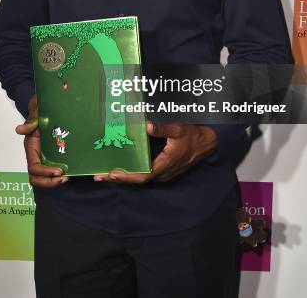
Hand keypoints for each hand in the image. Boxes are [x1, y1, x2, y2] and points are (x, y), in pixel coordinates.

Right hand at [15, 94, 67, 187]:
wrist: (48, 103)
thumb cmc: (41, 107)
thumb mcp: (37, 110)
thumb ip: (31, 119)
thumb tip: (19, 130)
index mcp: (31, 146)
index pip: (34, 166)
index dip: (44, 172)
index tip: (59, 171)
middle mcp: (36, 153)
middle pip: (36, 177)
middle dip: (48, 182)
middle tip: (64, 178)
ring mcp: (44, 155)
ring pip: (43, 177)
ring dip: (53, 181)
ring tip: (67, 178)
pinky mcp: (53, 154)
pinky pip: (53, 169)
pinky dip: (59, 175)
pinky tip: (71, 171)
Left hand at [94, 122, 216, 183]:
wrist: (207, 143)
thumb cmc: (193, 136)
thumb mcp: (178, 129)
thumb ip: (162, 128)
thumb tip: (146, 126)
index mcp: (165, 164)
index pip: (142, 176)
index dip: (126, 176)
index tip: (111, 174)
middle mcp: (163, 173)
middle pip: (137, 180)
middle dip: (118, 178)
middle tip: (99, 175)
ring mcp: (163, 174)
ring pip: (140, 179)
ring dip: (124, 177)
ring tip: (105, 173)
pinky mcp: (164, 170)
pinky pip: (145, 175)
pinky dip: (132, 174)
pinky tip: (123, 168)